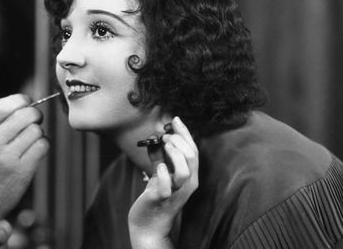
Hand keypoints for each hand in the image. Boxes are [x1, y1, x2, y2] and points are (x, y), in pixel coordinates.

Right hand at [0, 94, 48, 227]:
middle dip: (34, 114)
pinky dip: (42, 144)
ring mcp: (8, 159)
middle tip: (33, 119)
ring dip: (37, 132)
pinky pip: (43, 146)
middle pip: (24, 115)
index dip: (20, 99)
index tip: (26, 102)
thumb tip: (23, 102)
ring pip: (36, 130)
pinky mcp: (22, 172)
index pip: (2, 106)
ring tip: (29, 139)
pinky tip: (34, 149)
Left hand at [128, 117, 198, 248]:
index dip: (185, 133)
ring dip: (175, 155)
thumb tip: (154, 138)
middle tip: (165, 136)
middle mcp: (187, 184)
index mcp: (189, 176)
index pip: (193, 151)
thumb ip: (159, 157)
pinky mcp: (162, 199)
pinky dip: (163, 174)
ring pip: (185, 172)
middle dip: (179, 141)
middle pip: (192, 158)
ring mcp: (176, 192)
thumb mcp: (160, 173)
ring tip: (164, 145)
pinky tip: (158, 166)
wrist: (148, 223)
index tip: (175, 119)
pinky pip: (167, 187)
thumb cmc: (156, 196)